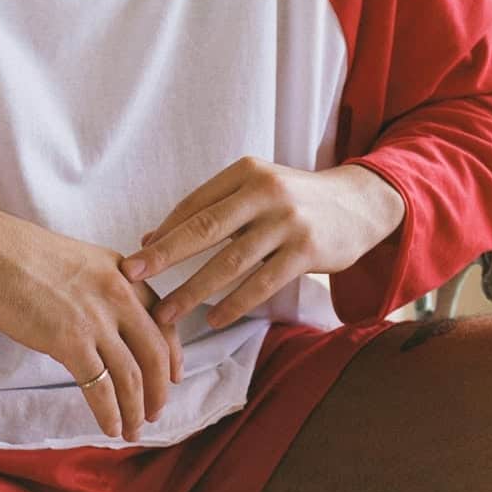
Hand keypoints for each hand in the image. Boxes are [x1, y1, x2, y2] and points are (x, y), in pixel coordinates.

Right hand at [0, 202, 183, 442]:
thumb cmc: (21, 254)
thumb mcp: (79, 262)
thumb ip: (100, 290)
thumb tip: (102, 328)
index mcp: (123, 272)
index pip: (163, 319)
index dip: (174, 354)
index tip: (175, 376)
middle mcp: (119, 294)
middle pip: (156, 353)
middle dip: (160, 389)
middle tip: (154, 413)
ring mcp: (96, 319)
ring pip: (133, 377)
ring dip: (136, 410)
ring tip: (132, 430)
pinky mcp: (70, 340)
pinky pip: (101, 388)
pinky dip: (110, 413)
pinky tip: (109, 427)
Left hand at [119, 160, 405, 328]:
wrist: (359, 203)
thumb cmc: (294, 200)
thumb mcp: (255, 189)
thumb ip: (210, 208)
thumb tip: (152, 235)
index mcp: (246, 171)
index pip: (194, 204)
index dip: (163, 233)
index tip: (133, 258)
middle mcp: (265, 191)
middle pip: (204, 228)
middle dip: (164, 255)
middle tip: (132, 276)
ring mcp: (287, 221)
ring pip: (230, 262)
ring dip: (194, 290)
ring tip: (167, 313)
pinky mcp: (307, 250)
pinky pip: (262, 282)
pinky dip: (235, 304)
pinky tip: (213, 319)